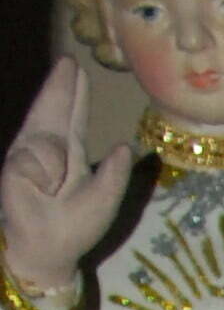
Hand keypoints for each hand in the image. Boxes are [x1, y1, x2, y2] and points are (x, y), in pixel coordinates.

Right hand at [0, 59, 130, 299]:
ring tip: (55, 190)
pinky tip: (42, 191)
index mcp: (70, 152)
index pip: (74, 116)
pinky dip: (44, 177)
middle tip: (68, 60)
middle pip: (54, 107)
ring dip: (57, 167)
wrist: (49, 248)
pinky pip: (36, 161)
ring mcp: (28, 153)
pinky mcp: (14, 164)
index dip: (75, 92)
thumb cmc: (76, 228)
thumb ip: (115, 174)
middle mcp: (48, 146)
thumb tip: (123, 146)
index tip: (77, 69)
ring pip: (49, 140)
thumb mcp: (105, 200)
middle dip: (59, 84)